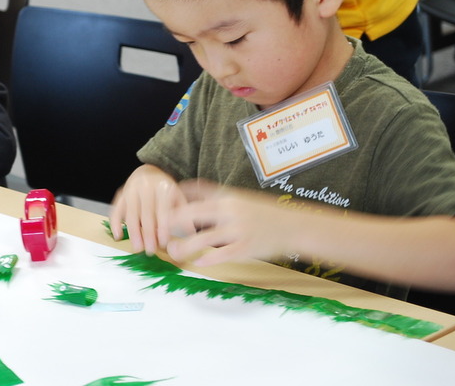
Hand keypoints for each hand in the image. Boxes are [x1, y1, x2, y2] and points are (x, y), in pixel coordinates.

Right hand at [109, 164, 184, 254]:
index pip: (163, 210)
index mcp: (163, 186)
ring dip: (133, 232)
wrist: (148, 172)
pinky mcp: (121, 193)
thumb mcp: (178, 197)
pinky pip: (116, 209)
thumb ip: (184, 214)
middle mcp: (146, 186)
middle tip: (150, 250)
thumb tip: (192, 233)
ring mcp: (131, 189)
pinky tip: (118, 235)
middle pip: (146, 213)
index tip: (164, 243)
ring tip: (137, 248)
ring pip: (130, 213)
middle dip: (148, 234)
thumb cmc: (164, 189)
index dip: (163, 227)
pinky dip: (115, 223)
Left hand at [166, 181, 300, 266]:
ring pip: (204, 239)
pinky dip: (208, 260)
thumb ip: (216, 196)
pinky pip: (222, 255)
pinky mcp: (246, 248)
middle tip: (160, 229)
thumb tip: (189, 190)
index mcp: (228, 197)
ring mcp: (238, 230)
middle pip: (194, 214)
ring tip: (173, 252)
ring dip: (185, 247)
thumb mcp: (240, 197)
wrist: (294, 226)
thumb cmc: (263, 212)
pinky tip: (198, 263)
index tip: (160, 205)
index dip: (176, 198)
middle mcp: (231, 211)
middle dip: (173, 222)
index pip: (196, 193)